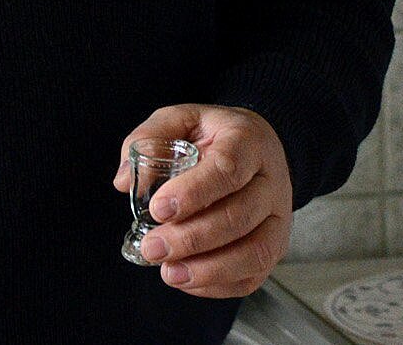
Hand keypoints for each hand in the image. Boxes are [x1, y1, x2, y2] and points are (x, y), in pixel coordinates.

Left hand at [109, 104, 292, 298]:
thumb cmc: (216, 137)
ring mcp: (278, 219)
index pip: (227, 169)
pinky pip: (252, 275)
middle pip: (240, 216)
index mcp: (248, 142)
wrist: (258, 150)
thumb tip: (125, 181)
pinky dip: (218, 284)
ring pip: (254, 252)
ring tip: (169, 272)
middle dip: (191, 238)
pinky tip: (187, 278)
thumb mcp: (182, 119)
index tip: (159, 208)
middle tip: (152, 247)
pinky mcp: (274, 247)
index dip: (193, 193)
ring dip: (208, 269)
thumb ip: (150, 138)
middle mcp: (270, 182)